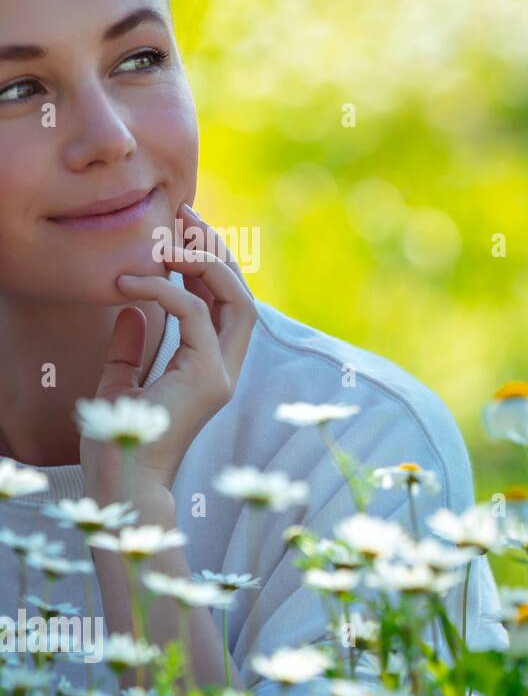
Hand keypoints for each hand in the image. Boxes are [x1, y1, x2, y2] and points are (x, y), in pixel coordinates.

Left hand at [81, 205, 256, 499]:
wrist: (124, 481)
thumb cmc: (121, 441)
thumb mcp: (121, 383)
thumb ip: (130, 348)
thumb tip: (130, 308)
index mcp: (211, 366)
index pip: (224, 301)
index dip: (208, 260)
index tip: (178, 229)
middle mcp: (227, 366)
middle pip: (239, 291)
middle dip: (214, 247)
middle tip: (182, 213)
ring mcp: (222, 372)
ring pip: (234, 298)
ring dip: (202, 260)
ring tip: (165, 238)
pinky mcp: (207, 376)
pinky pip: (192, 314)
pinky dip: (163, 288)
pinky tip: (128, 282)